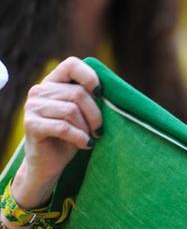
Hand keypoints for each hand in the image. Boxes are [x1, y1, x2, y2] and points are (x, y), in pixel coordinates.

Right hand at [13, 57, 101, 208]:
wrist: (51, 163)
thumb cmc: (72, 136)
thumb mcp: (84, 114)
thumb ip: (92, 97)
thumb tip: (114, 88)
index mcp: (53, 82)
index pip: (71, 64)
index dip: (90, 77)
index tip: (102, 94)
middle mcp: (40, 90)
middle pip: (78, 94)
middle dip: (95, 114)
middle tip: (100, 130)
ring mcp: (32, 106)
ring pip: (71, 110)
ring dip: (86, 128)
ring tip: (89, 138)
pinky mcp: (30, 125)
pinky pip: (63, 127)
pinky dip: (79, 137)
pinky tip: (85, 144)